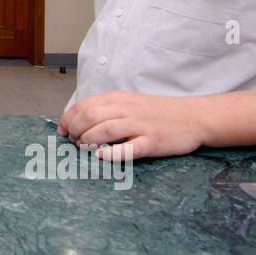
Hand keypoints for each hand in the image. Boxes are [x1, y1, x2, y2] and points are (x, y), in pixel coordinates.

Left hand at [58, 90, 204, 160]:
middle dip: (74, 130)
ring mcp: (140, 125)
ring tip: (82, 148)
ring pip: (105, 130)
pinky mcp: (152, 142)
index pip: (83, 106)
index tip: (62, 130)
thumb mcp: (129, 102)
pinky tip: (101, 156)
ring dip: (87, 140)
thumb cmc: (157, 112)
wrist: (193, 116)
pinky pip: (128, 148)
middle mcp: (127, 109)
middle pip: (90, 117)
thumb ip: (106, 109)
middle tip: (71, 141)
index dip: (67, 119)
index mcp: (118, 98)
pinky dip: (111, 153)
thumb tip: (78, 120)